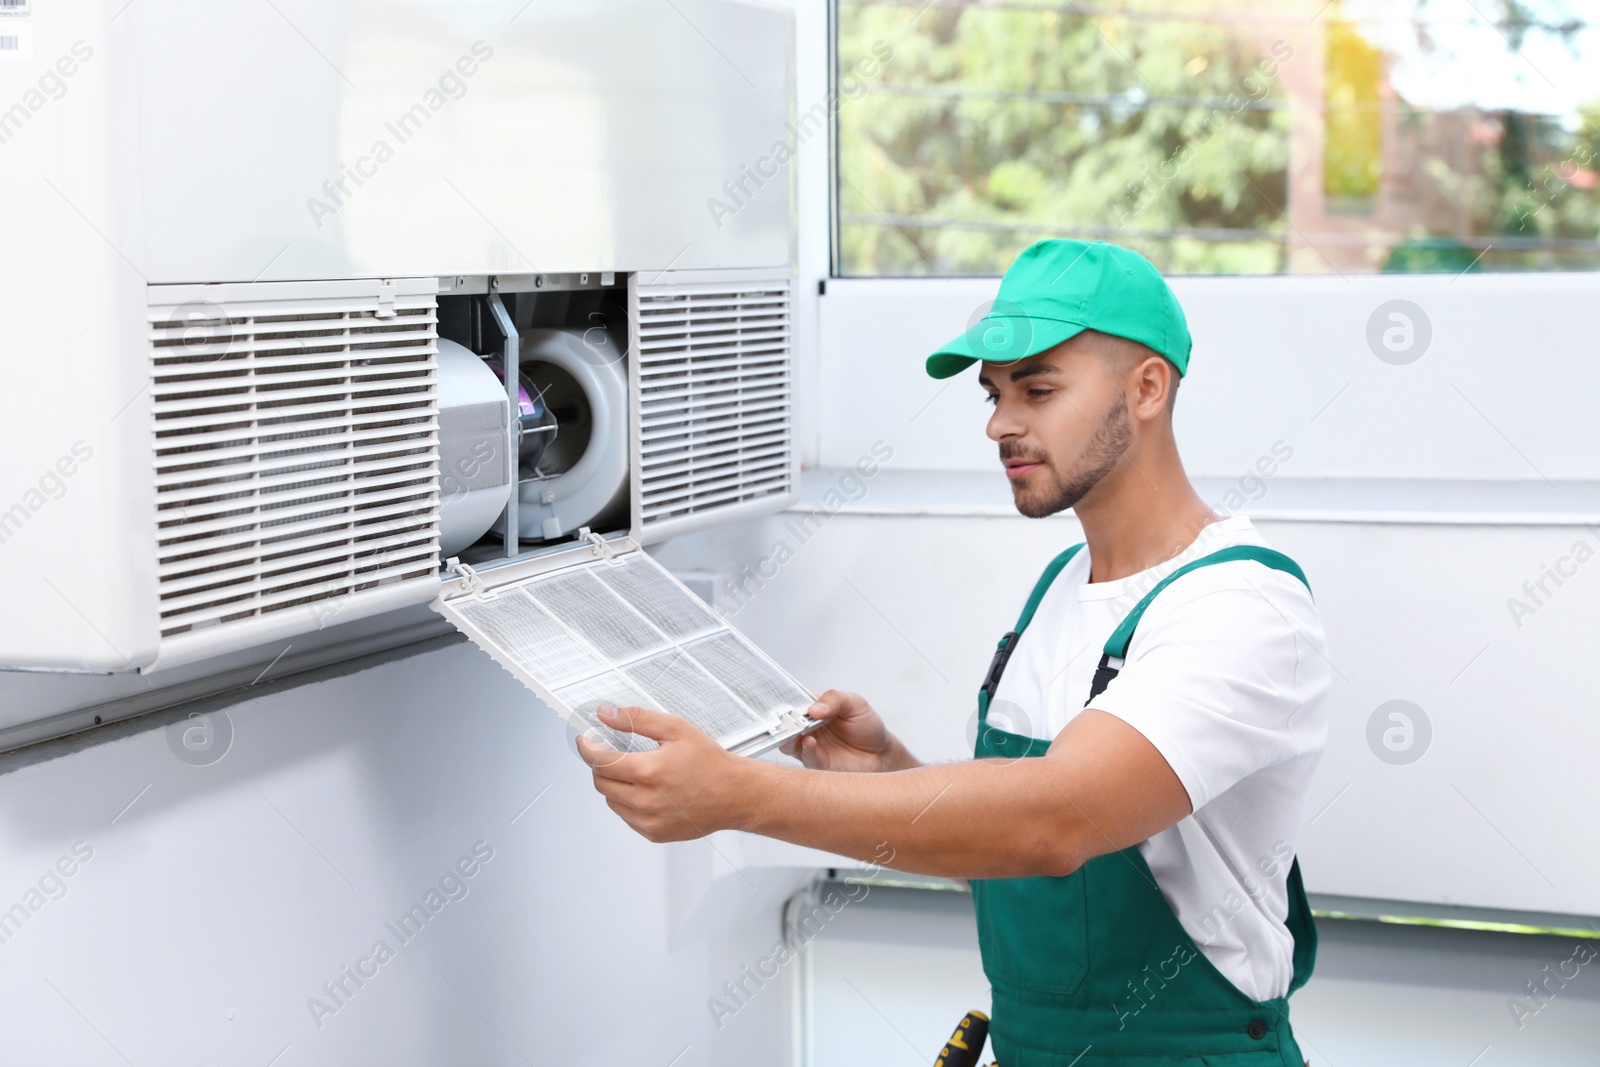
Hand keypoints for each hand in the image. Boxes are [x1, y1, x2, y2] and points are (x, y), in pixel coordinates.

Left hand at [576, 705, 747, 841]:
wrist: (734, 795)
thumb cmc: (710, 763)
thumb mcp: (676, 729)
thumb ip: (637, 719)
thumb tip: (606, 714)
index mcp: (650, 772)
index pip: (600, 762)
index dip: (587, 749)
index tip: (585, 741)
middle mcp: (646, 801)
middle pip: (601, 783)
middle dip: (601, 766)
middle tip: (612, 754)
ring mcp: (649, 821)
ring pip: (611, 801)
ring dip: (614, 785)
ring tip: (636, 773)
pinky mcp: (654, 833)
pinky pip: (626, 817)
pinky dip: (628, 803)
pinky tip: (647, 791)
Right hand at [779, 690, 911, 772]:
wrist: (881, 754)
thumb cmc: (867, 727)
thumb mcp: (855, 703)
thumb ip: (835, 699)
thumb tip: (813, 709)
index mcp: (816, 709)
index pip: (796, 702)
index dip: (790, 701)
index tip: (789, 700)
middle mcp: (809, 727)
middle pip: (788, 722)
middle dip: (785, 719)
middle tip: (790, 716)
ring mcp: (811, 746)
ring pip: (789, 741)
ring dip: (789, 735)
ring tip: (798, 730)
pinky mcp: (817, 763)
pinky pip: (806, 756)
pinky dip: (805, 749)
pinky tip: (810, 741)